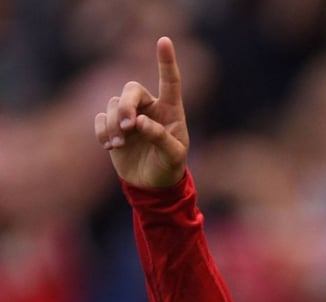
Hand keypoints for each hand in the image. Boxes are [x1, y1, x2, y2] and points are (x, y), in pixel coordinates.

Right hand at [94, 37, 188, 187]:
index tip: (164, 41)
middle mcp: (149, 108)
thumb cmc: (169, 167)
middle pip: (131, 89)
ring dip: (113, 124)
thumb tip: (139, 122)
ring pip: (114, 105)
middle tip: (127, 126)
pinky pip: (100, 118)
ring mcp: (130, 116)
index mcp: (171, 110)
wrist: (151, 184)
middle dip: (126, 105)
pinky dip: (102, 130)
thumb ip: (160, 137)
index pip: (169, 81)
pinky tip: (110, 146)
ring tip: (119, 145)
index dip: (166, 61)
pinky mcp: (113, 126)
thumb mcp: (173, 156)